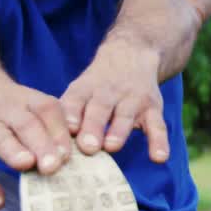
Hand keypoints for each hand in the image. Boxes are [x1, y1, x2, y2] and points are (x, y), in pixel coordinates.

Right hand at [0, 66, 71, 208]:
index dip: (59, 133)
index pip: (48, 112)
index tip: (68, 155)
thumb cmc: (15, 108)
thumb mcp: (33, 106)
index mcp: (32, 100)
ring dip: (14, 153)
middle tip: (53, 166)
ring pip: (0, 138)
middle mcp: (9, 109)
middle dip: (41, 145)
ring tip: (26, 165)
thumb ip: (53, 128)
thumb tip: (76, 159)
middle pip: (26, 125)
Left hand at [61, 39, 168, 160]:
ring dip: (119, 131)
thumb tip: (52, 148)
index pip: (75, 101)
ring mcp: (132, 99)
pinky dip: (159, 142)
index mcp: (85, 89)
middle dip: (93, 127)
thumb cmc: (98, 85)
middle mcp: (108, 92)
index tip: (67, 130)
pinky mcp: (153, 108)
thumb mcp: (81, 89)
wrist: (134, 53)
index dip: (70, 115)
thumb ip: (69, 115)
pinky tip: (159, 158)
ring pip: (126, 115)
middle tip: (87, 146)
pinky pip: (158, 126)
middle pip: (100, 109)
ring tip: (112, 147)